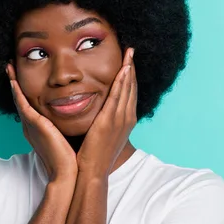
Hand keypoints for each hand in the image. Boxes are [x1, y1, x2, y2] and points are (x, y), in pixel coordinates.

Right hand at [7, 63, 77, 181]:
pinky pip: (22, 104)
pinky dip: (17, 92)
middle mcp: (30, 126)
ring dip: (13, 82)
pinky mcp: (34, 125)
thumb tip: (75, 117)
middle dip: (14, 83)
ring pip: (19, 99)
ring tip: (9, 67)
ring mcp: (30, 125)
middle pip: (20, 99)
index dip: (24, 90)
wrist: (67, 173)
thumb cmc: (69, 158)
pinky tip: (14, 80)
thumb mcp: (64, 138)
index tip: (22, 77)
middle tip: (10, 66)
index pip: (29, 105)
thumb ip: (64, 127)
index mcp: (37, 129)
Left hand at [77, 48, 136, 176]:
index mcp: (125, 121)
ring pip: (127, 89)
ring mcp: (120, 119)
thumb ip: (102, 120)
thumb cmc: (93, 156)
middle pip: (131, 87)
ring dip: (129, 70)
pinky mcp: (110, 121)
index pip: (129, 93)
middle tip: (131, 51)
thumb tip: (96, 112)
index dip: (129, 76)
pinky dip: (122, 82)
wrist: (92, 173)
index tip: (128, 61)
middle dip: (131, 68)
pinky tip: (123, 69)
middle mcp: (127, 118)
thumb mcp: (102, 135)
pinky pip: (118, 97)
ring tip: (129, 53)